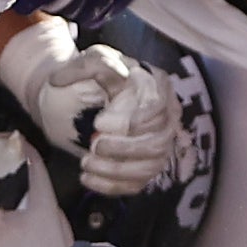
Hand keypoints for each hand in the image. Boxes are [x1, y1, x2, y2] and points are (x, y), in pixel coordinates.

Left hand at [8, 33, 180, 198]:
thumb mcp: (93, 61)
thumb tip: (79, 78)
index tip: (99, 122)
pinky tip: (87, 177)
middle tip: (93, 144)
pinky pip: (136, 184)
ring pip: (149, 167)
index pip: (159, 109)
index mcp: (160, 88)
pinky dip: (111, 185)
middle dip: (123, 149)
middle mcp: (167, 118)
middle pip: (157, 142)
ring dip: (115, 169)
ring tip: (85, 162)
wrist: (86, 97)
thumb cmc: (98, 76)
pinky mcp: (146, 166)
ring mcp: (159, 145)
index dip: (133, 121)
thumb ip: (87, 65)